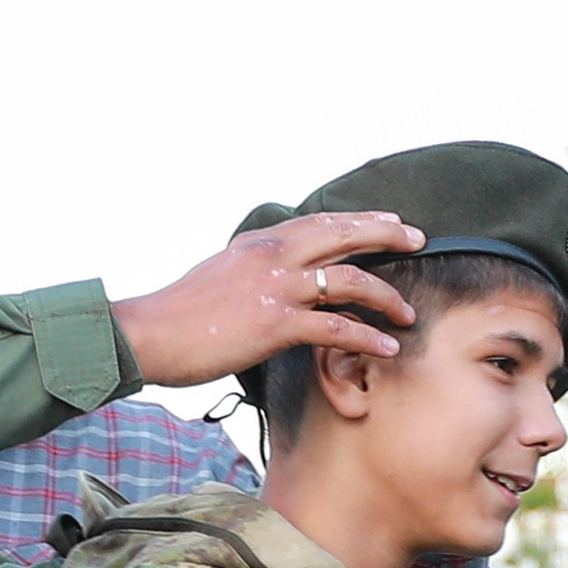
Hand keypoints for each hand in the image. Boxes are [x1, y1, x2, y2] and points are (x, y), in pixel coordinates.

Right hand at [113, 211, 423, 387]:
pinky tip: (388, 346)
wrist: (149, 334)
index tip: (388, 221)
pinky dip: (368, 336)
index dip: (358, 221)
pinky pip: (337, 327)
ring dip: (385, 296)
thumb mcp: (216, 276)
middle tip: (418, 239)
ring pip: (349, 280)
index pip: (319, 224)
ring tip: (407, 312)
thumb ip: (249, 272)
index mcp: (260, 243)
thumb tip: (263, 281)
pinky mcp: (277, 324)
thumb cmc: (175, 316)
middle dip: (387, 235)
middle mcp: (274, 256)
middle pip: (344, 235)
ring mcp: (278, 288)